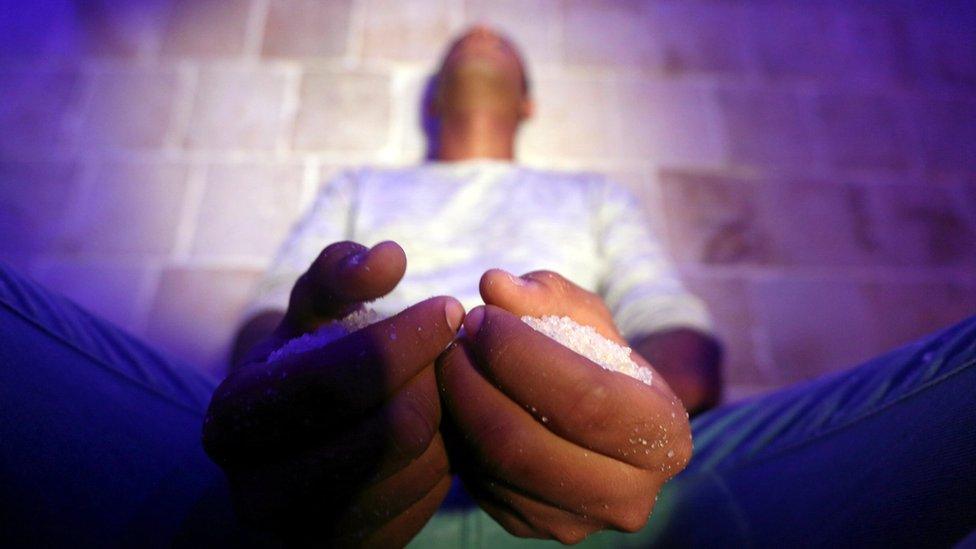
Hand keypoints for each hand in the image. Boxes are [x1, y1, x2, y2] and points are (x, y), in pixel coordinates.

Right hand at [203, 241, 463, 546]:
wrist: (291, 451)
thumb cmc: (306, 365)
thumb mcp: (309, 313)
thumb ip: (338, 274)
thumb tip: (388, 256)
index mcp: (235, 419)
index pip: (341, 380)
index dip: (407, 338)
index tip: (449, 308)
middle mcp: (258, 492)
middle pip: (393, 429)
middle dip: (431, 380)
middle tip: (444, 352)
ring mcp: (307, 535)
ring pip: (424, 466)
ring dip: (444, 418)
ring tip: (431, 389)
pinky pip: (432, 502)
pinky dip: (444, 458)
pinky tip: (429, 432)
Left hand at [435, 270, 691, 543]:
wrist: (598, 420)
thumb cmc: (594, 356)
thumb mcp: (584, 314)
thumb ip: (544, 293)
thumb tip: (495, 285)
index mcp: (664, 436)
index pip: (585, 399)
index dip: (521, 354)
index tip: (482, 318)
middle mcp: (631, 496)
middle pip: (528, 445)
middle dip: (476, 384)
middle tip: (453, 342)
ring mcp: (581, 524)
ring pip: (497, 469)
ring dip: (458, 409)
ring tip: (449, 364)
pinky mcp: (534, 529)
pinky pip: (481, 486)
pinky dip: (461, 439)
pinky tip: (458, 402)